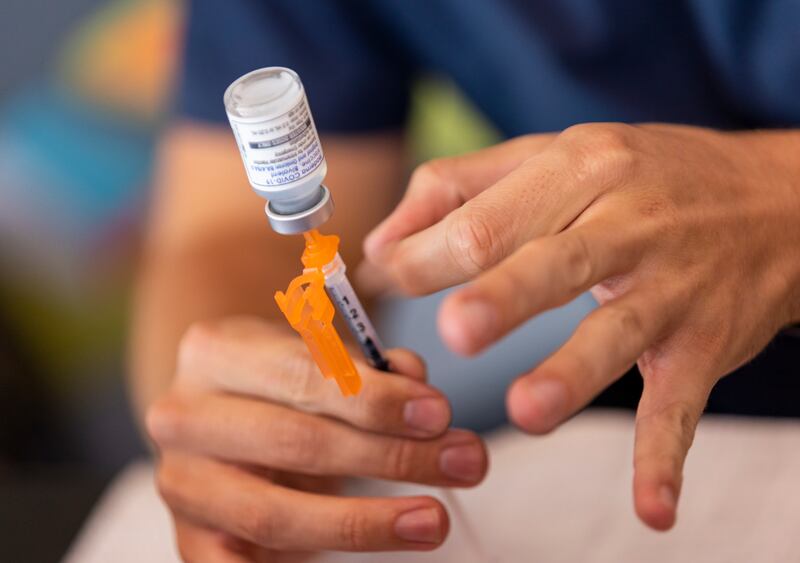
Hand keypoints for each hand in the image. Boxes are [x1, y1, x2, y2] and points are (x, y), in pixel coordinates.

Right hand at [147, 317, 486, 560]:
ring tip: (432, 520)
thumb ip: (369, 366)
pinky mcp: (189, 538)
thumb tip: (419, 387)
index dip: (374, 399)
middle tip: (463, 462)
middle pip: (295, 443)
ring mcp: (179, 482)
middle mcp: (182, 414)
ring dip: (364, 523)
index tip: (439, 414)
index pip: (302, 374)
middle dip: (388, 456)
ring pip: (274, 515)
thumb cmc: (284, 379)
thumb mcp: (321, 354)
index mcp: (214, 350)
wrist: (221, 411)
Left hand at [365, 123, 799, 529]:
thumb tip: (381, 245)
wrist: (777, 202)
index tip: (384, 286)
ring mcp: (670, 288)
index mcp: (578, 170)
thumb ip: (458, 189)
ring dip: (572, 375)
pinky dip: (665, 457)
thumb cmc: (642, 176)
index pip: (486, 221)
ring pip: (615, 333)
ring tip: (526, 411)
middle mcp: (627, 225)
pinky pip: (680, 405)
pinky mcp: (703, 346)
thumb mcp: (554, 155)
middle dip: (500, 299)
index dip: (425, 260)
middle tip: (453, 332)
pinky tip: (652, 508)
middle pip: (553, 264)